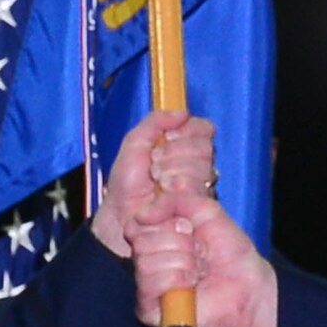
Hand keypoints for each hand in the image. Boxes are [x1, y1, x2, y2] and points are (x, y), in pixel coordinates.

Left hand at [91, 112, 215, 257]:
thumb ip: (155, 121)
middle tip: (155, 166)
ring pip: (202, 167)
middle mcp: (197, 163)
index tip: (167, 139)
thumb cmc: (127, 182)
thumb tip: (183, 112)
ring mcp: (201, 185)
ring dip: (172, 172)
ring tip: (156, 183)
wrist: (121, 214)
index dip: (187, 132)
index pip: (203, 128)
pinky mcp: (201, 205)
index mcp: (184, 145)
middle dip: (174, 154)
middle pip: (205, 147)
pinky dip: (176, 189)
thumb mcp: (134, 142)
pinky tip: (163, 195)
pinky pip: (198, 188)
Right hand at [129, 194, 277, 326]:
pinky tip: (193, 283)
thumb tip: (141, 214)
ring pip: (146, 263)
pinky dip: (178, 279)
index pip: (134, 224)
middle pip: (141, 243)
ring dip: (183, 262)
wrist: (247, 282)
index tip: (188, 227)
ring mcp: (147, 286)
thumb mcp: (204, 210)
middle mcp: (147, 261)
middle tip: (200, 250)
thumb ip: (172, 201)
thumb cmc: (228, 250)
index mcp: (154, 238)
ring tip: (200, 268)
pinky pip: (150, 285)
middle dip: (179, 243)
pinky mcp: (149, 309)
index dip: (163, 222)